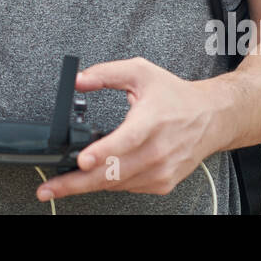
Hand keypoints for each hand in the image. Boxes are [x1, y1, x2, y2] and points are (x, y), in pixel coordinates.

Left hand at [34, 57, 215, 202]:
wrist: (211, 118)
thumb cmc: (175, 96)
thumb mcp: (140, 72)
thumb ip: (106, 73)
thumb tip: (78, 80)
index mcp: (152, 120)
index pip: (127, 140)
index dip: (103, 152)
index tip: (82, 159)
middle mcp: (158, 150)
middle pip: (113, 172)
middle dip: (76, 183)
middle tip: (49, 188)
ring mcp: (161, 170)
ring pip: (116, 184)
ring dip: (87, 184)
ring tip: (61, 184)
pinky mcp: (163, 183)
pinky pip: (127, 187)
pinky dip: (108, 182)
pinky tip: (96, 175)